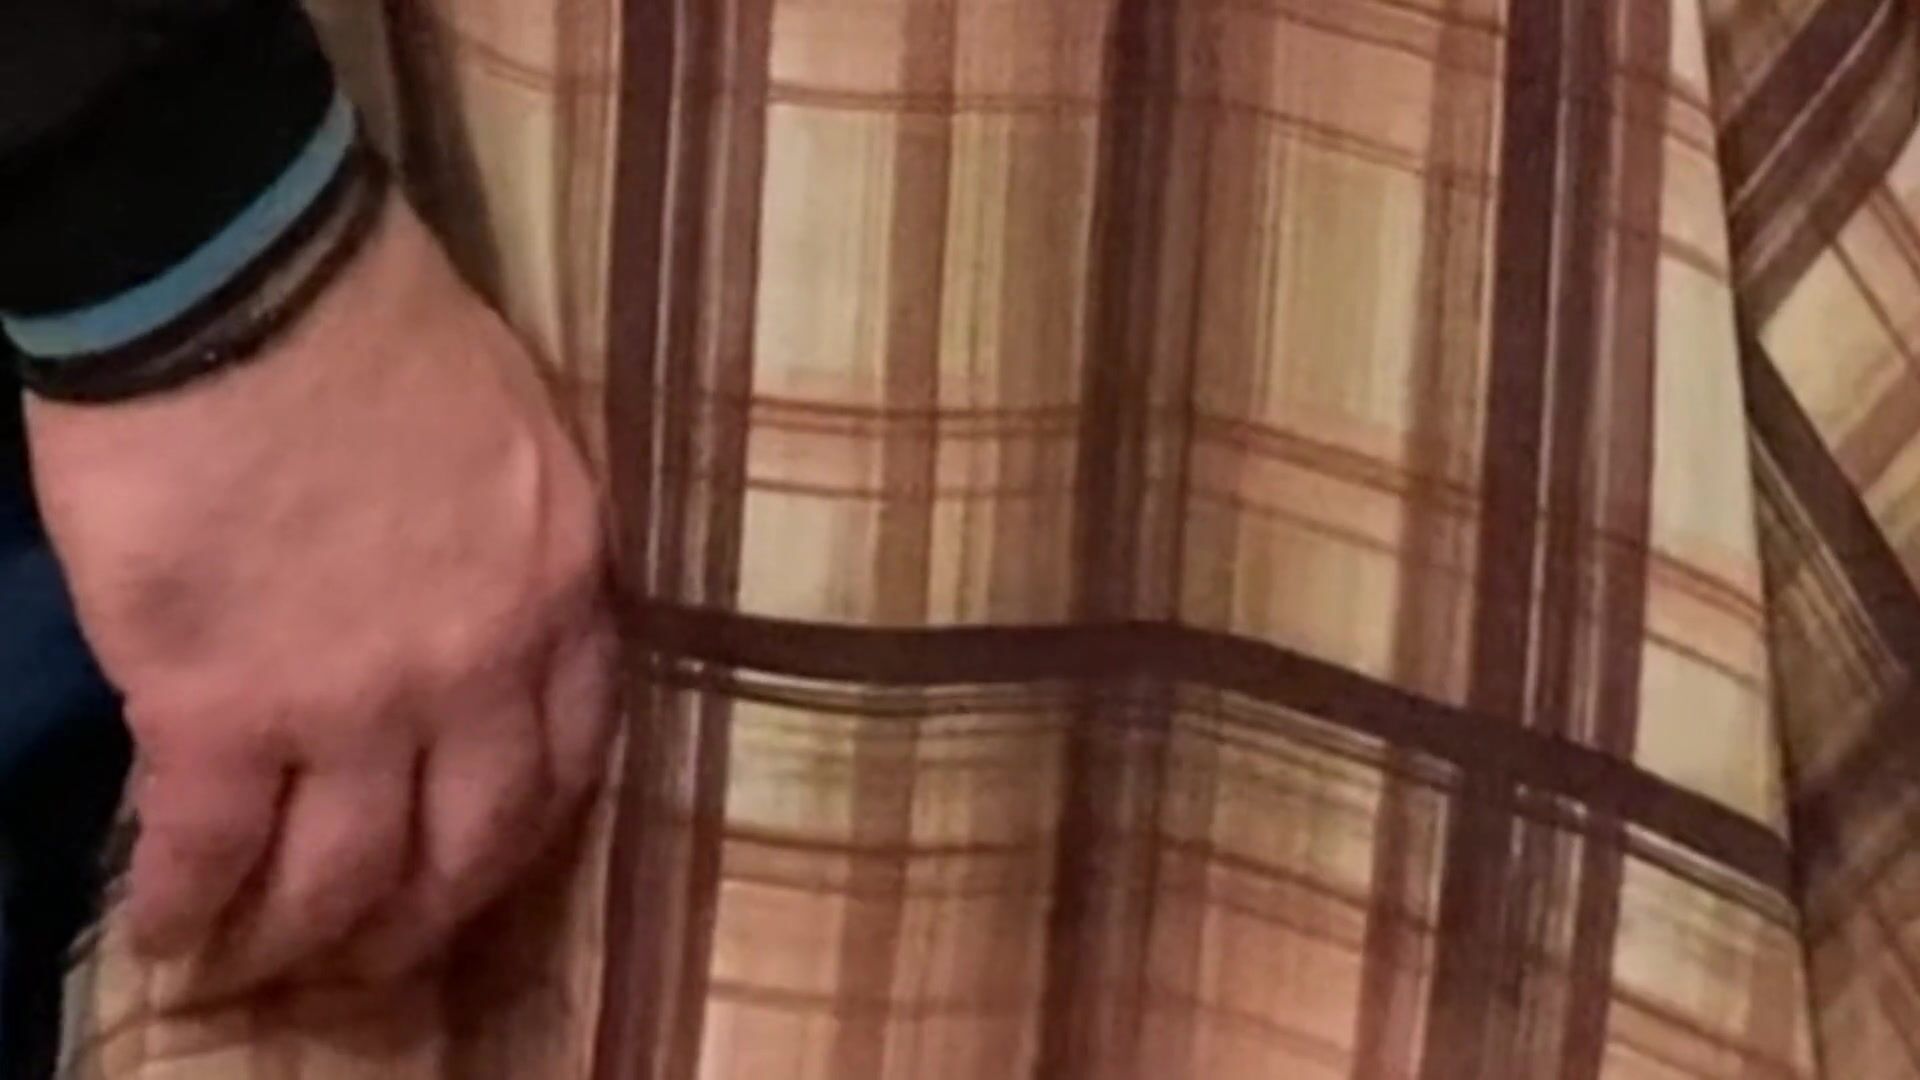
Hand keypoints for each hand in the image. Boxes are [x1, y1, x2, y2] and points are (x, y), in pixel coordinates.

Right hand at [25, 192, 615, 987]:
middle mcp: (480, 669)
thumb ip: (517, 549)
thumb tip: (479, 614)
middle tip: (376, 953)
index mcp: (559, 589)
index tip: (481, 862)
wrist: (244, 279)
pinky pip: (209, 853)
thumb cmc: (376, 318)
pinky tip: (163, 934)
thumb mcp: (517, 434)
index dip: (523, 831)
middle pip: (471, 846)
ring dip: (302, 940)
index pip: (571, 756)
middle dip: (423, 919)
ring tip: (259, 963)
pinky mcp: (218, 707)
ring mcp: (354, 702)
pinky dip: (185, 909)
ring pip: (345, 877)